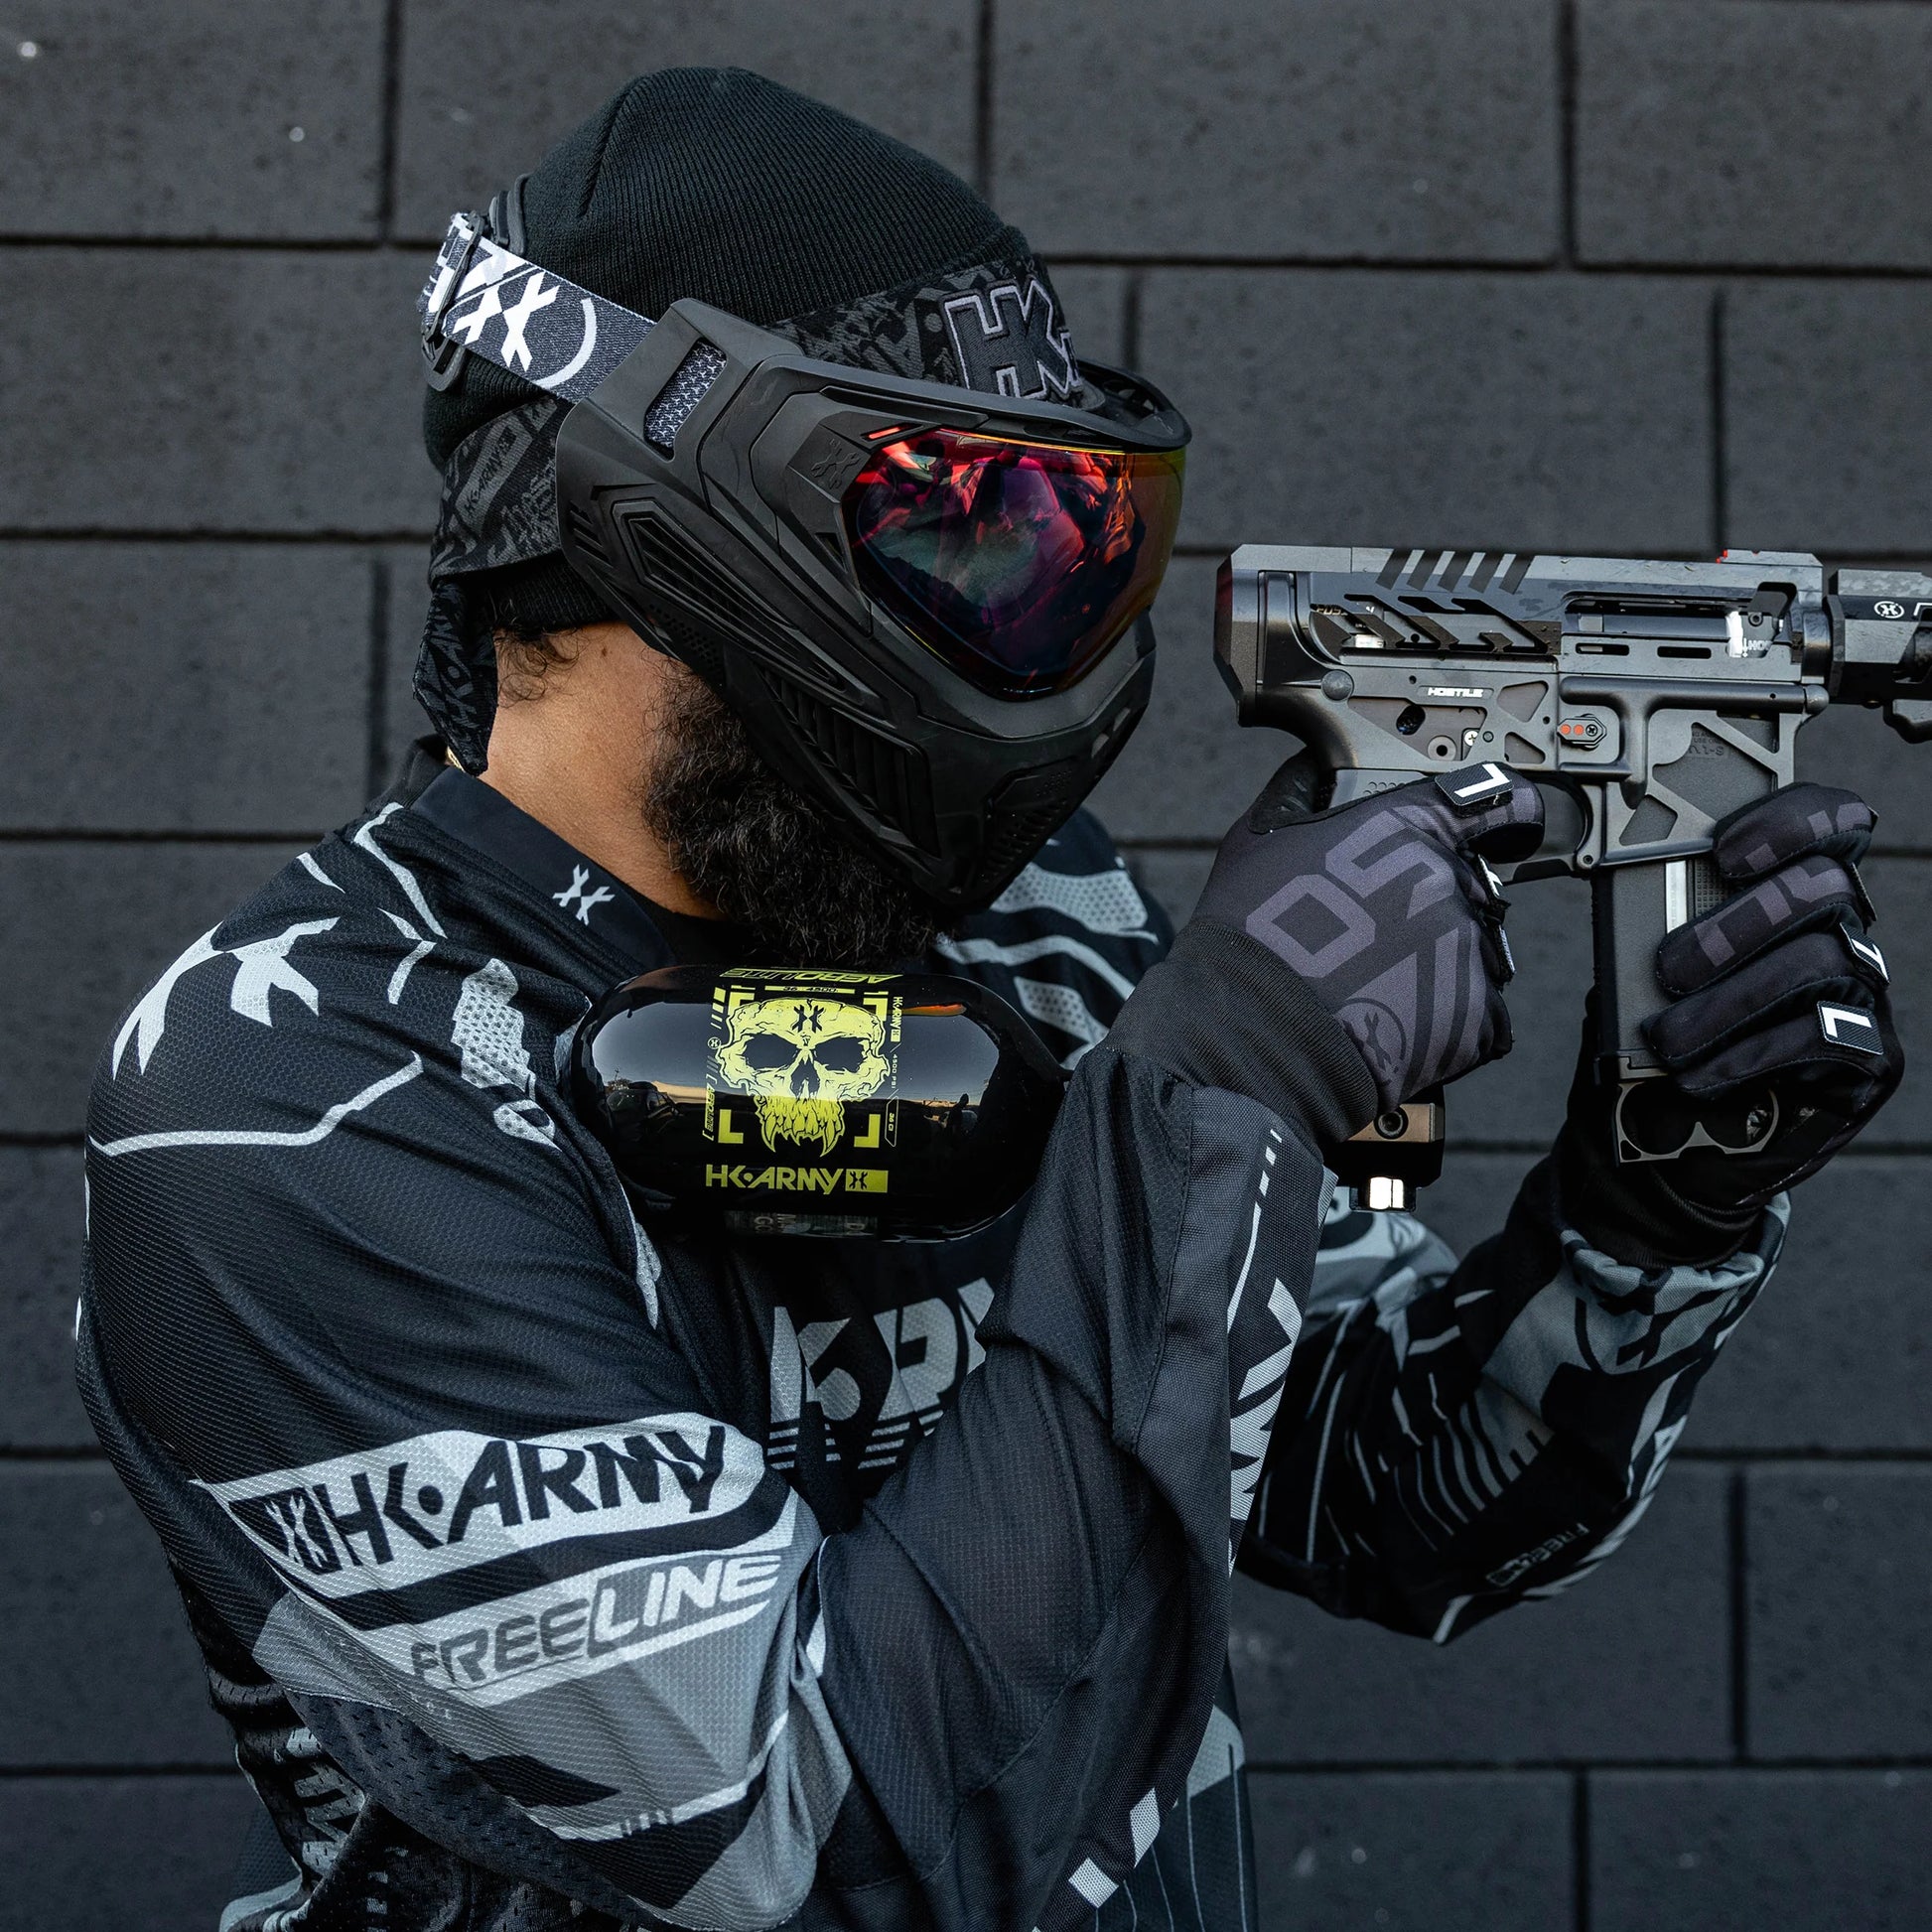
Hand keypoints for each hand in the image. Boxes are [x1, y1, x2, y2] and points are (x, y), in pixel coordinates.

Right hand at [1192, 756, 1544, 1112]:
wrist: (1255, 1031)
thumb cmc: (1250, 935)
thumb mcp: (1260, 836)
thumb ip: (1300, 793)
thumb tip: (1310, 768)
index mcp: (1404, 829)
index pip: (1496, 802)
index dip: (1507, 815)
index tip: (1511, 827)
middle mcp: (1445, 879)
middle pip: (1469, 890)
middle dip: (1429, 916)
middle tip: (1372, 946)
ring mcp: (1466, 947)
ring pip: (1470, 955)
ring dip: (1436, 971)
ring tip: (1373, 990)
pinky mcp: (1476, 1013)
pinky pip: (1477, 1016)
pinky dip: (1443, 1023)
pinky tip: (1393, 1024)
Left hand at [1562, 782, 1903, 1262]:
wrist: (1669, 1140)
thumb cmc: (1660, 1041)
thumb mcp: (1643, 978)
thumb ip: (1652, 929)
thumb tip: (1632, 901)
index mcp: (1796, 896)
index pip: (1834, 826)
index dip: (1794, 820)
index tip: (1725, 850)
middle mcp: (1844, 934)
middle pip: (1825, 889)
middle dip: (1740, 921)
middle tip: (1668, 968)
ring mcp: (1865, 997)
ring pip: (1820, 962)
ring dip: (1729, 1000)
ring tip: (1668, 1040)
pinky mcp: (1870, 1059)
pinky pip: (1824, 1035)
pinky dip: (1750, 1054)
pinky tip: (1702, 1074)